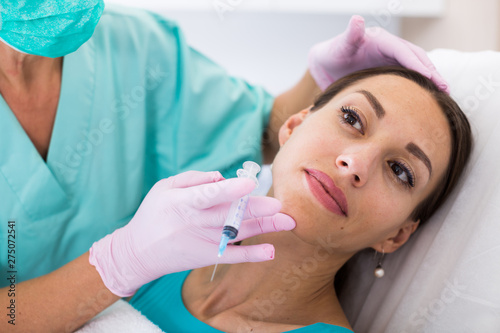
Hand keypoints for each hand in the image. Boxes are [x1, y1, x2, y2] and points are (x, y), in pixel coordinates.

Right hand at [89, 170, 294, 296]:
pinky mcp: (208, 256)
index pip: (208, 195)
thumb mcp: (164, 188)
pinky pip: (234, 257)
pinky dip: (253, 255)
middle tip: (279, 205)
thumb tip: (222, 176)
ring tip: (288, 222)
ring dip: (264, 228)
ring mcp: (204, 242)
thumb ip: (193, 179)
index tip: (249, 184)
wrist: (138, 253)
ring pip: (238, 233)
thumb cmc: (154, 214)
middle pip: (230, 215)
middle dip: (256, 209)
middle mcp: (196, 223)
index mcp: (183, 202)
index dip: (229, 190)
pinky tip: (271, 251)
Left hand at [308, 15, 448, 91]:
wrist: (325, 63)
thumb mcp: (340, 45)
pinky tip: (426, 96)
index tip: (430, 77)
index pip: (404, 51)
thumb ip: (350, 35)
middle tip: (445, 88)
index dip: (418, 64)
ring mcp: (390, 60)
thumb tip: (357, 20)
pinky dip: (418, 84)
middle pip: (416, 58)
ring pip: (415, 67)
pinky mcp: (388, 70)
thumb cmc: (332, 53)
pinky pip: (407, 76)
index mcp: (382, 41)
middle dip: (431, 72)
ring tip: (443, 93)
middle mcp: (390, 48)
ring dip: (429, 79)